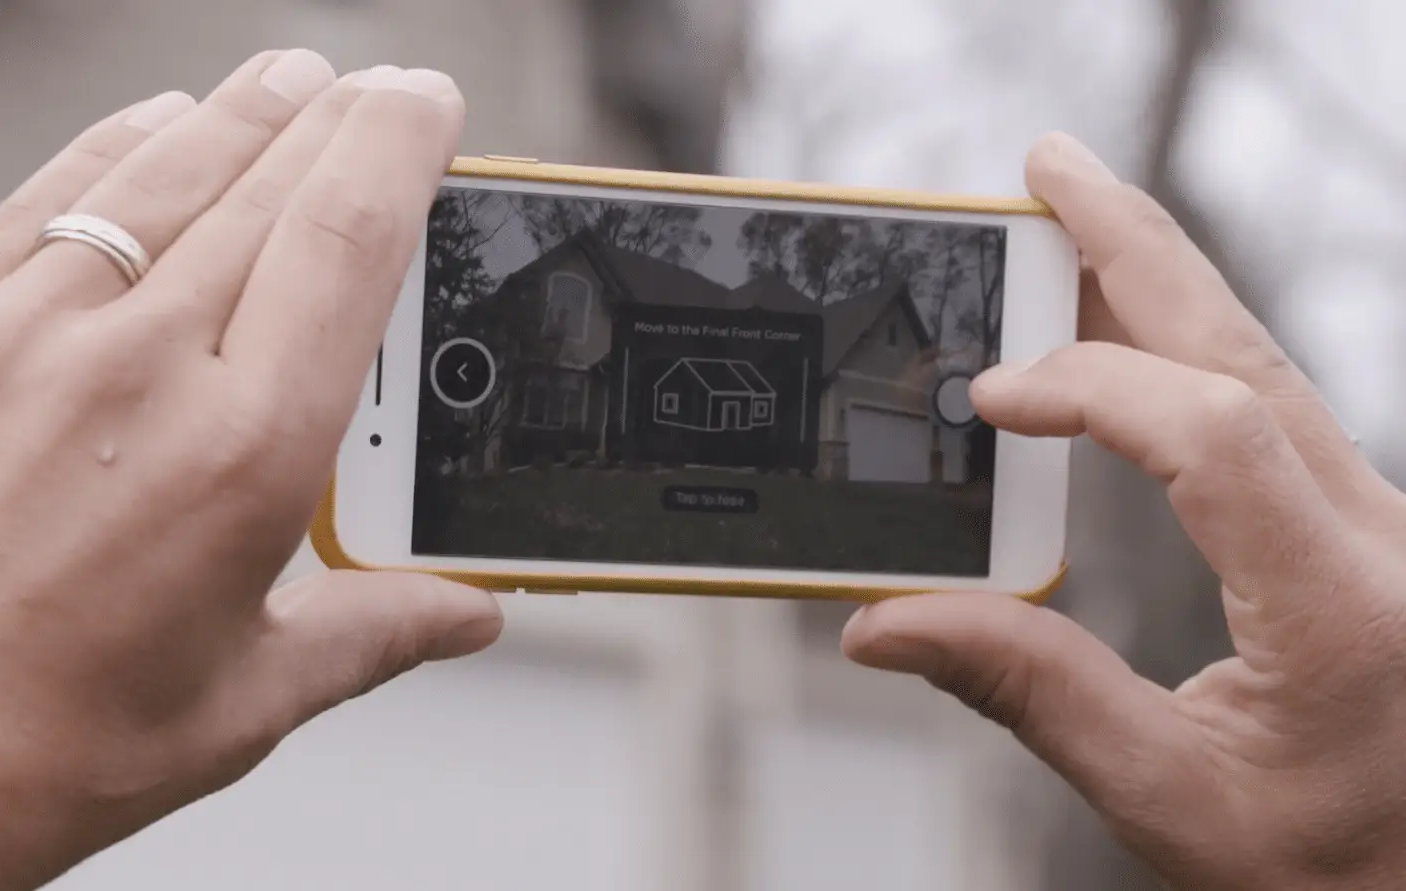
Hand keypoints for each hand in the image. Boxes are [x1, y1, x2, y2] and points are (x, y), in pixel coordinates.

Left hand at [0, 52, 500, 890]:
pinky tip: (156, 125)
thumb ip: (377, 629)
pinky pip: (44, 204)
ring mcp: (25, 342)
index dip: (401, 148)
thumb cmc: (50, 743)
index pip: (348, 243)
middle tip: (379, 88)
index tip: (429, 106)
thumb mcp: (250, 696)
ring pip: (160, 177)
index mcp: (243, 455)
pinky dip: (113, 149)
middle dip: (339, 119)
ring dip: (240, 115)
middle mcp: (137, 373)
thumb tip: (467, 609)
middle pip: (266, 189)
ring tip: (290, 81)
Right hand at [844, 133, 1405, 889]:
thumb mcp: (1168, 800)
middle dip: (1139, 245)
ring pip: (1262, 363)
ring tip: (1071, 212)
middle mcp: (1377, 538)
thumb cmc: (1333, 869)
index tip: (989, 396)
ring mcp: (1376, 522)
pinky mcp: (1355, 527)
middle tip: (1049, 167)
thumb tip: (886, 626)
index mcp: (1339, 607)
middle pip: (1245, 351)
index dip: (1092, 386)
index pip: (1213, 435)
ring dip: (1161, 276)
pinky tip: (1128, 326)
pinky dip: (1184, 343)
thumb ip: (1028, 696)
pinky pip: (1265, 405)